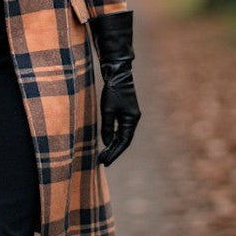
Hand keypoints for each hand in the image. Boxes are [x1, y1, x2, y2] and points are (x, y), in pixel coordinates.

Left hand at [88, 10, 140, 166]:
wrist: (117, 74)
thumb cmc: (112, 91)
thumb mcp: (108, 110)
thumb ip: (107, 127)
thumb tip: (107, 142)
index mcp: (131, 120)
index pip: (124, 142)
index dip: (115, 153)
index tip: (105, 162)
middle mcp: (133, 119)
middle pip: (124, 140)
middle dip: (113, 151)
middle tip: (102, 161)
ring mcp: (129, 115)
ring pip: (122, 135)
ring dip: (113, 145)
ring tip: (103, 155)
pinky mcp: (124, 111)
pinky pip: (119, 128)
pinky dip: (113, 136)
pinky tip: (106, 141)